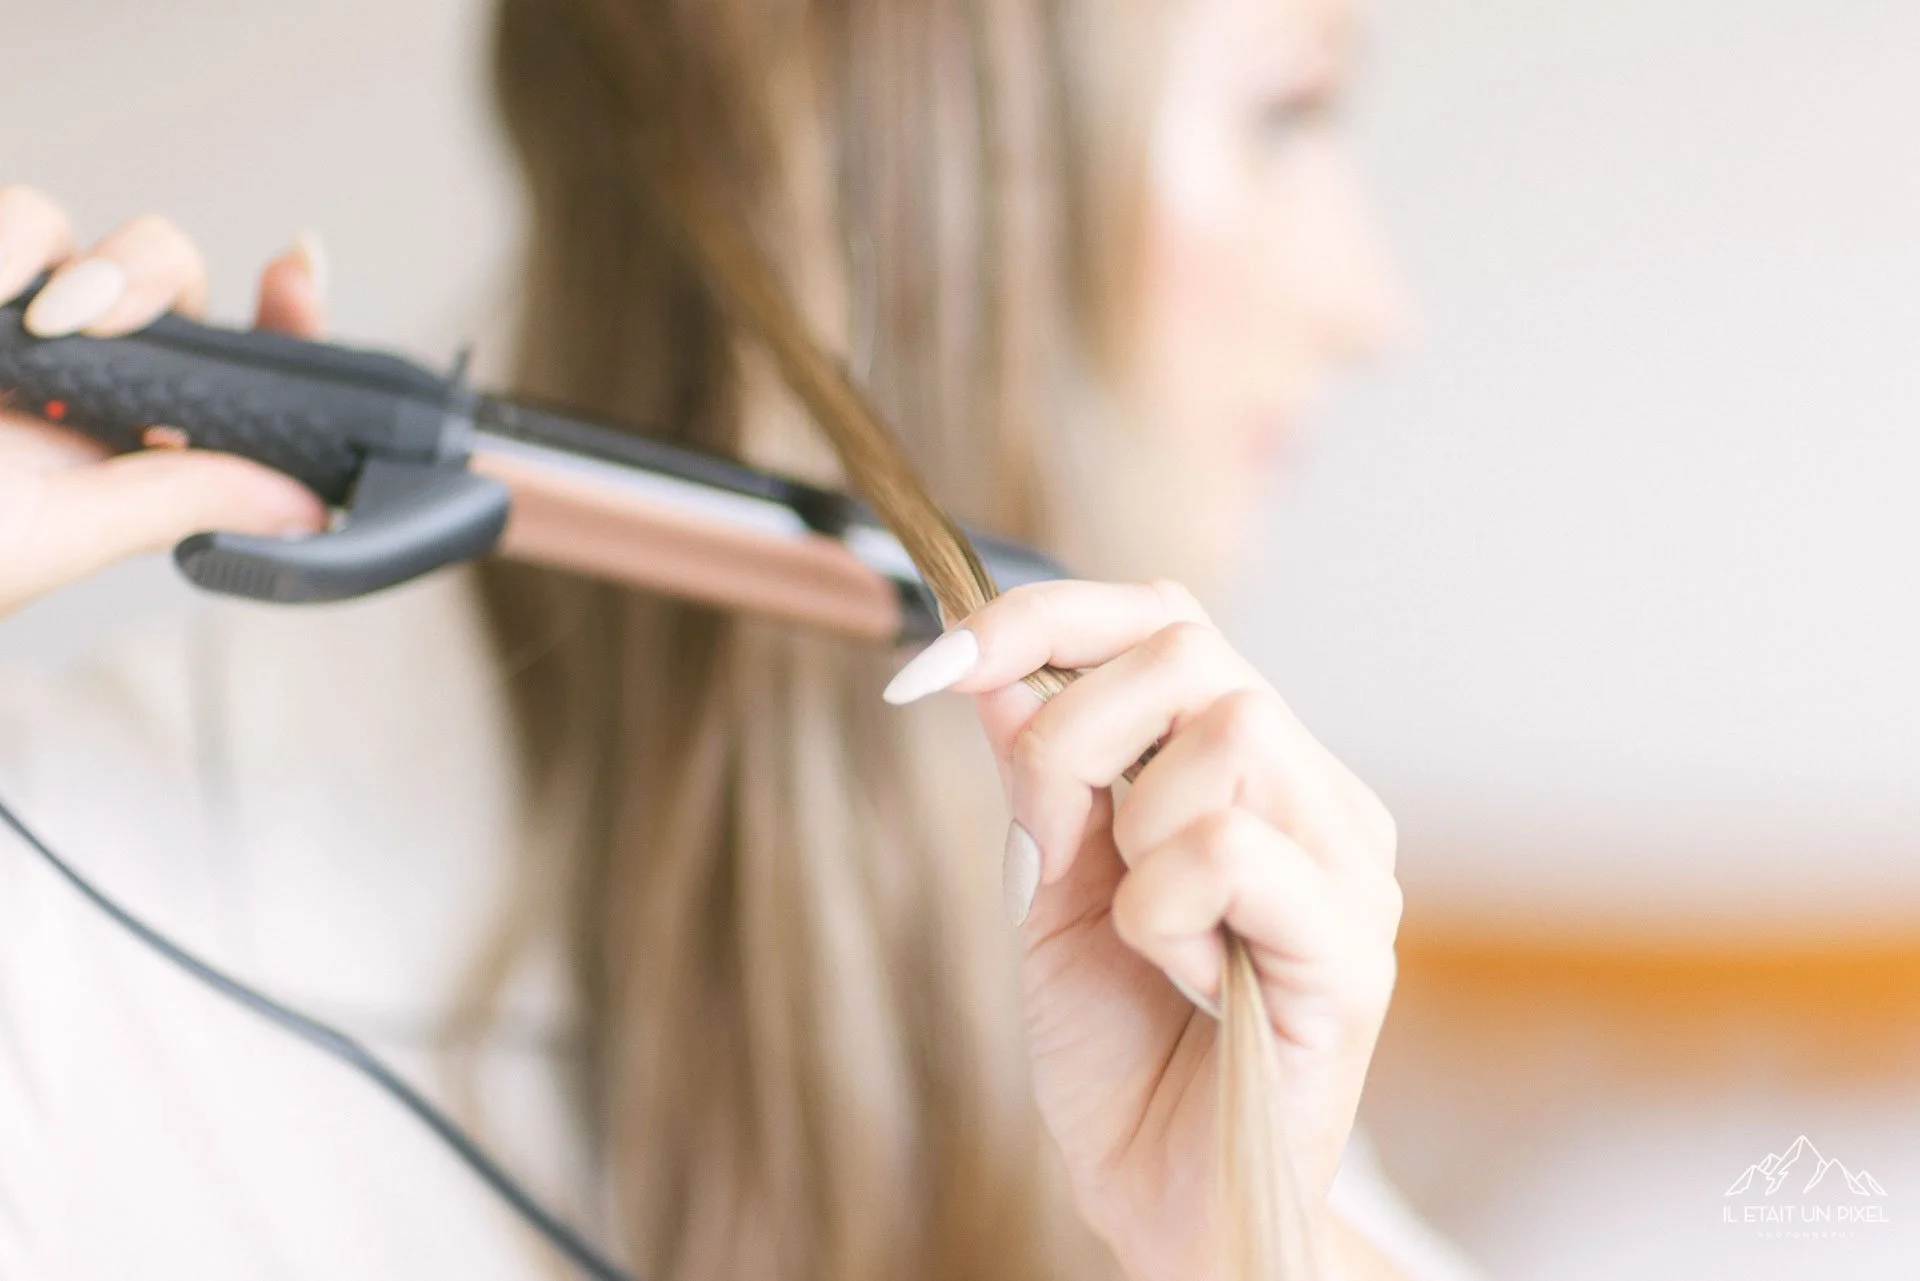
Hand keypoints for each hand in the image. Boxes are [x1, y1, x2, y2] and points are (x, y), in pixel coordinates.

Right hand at [0, 186, 330, 615]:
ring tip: (46, 322)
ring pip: (78, 234)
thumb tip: (310, 506)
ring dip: (81, 260)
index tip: (297, 273)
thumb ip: (178, 498)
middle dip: (157, 277)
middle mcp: (76, 376)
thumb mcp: (59, 534)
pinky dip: (10, 243)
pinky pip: (11, 222)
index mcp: (125, 440)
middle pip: (164, 276)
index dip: (283, 318)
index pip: (235, 364)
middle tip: (107, 325)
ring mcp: (9, 327)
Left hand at [883, 580, 1401, 1280]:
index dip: (1046, 617)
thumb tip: (989, 656)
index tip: (935, 664)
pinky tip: (1187, 979)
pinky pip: (1228, 853)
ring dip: (1131, 837)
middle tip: (1060, 842)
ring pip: (1226, 734)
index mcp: (1254, 771)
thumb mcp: (1051, 887)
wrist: (1164, 1201)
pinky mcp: (1354, 949)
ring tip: (1148, 935)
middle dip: (1076, 731)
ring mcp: (1349, 868)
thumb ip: (1040, 772)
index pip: (1170, 620)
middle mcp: (1317, 798)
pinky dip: (1162, 915)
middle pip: (1194, 653)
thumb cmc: (1121, 1052)